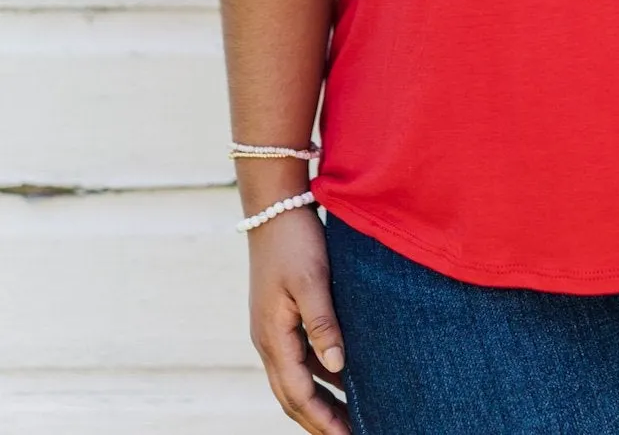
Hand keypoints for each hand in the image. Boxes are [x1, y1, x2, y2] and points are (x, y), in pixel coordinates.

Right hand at [248, 207, 350, 432]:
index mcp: (273, 337)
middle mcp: (268, 340)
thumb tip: (339, 367)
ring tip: (350, 418)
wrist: (274, 206)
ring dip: (320, 402)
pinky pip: (299, 359)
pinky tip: (342, 377)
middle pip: (293, 397)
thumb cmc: (295, 240)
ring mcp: (272, 329)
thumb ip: (323, 323)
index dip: (323, 421)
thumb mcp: (312, 280)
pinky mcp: (280, 316)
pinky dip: (319, 376)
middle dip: (320, 422)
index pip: (298, 395)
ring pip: (295, 380)